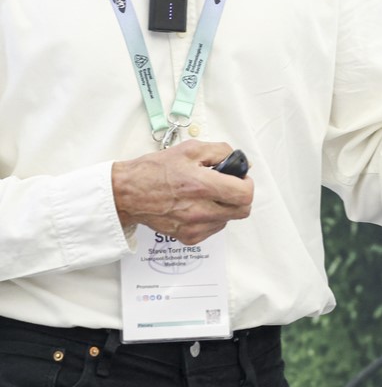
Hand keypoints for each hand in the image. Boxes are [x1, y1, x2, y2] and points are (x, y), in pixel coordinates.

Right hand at [112, 139, 252, 244]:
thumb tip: (239, 160)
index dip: (247, 183)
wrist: (129, 193)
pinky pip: (214, 228)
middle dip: (240, 195)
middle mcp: (199, 210)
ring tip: (207, 193)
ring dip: (225, 206)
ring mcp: (194, 227)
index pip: (244, 194)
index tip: (240, 177)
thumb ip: (220, 152)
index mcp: (201, 186)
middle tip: (228, 184)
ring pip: (229, 219)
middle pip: (242, 210)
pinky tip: (198, 204)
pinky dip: (213, 216)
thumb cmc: (155, 171)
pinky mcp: (188, 237)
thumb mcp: (190, 149)